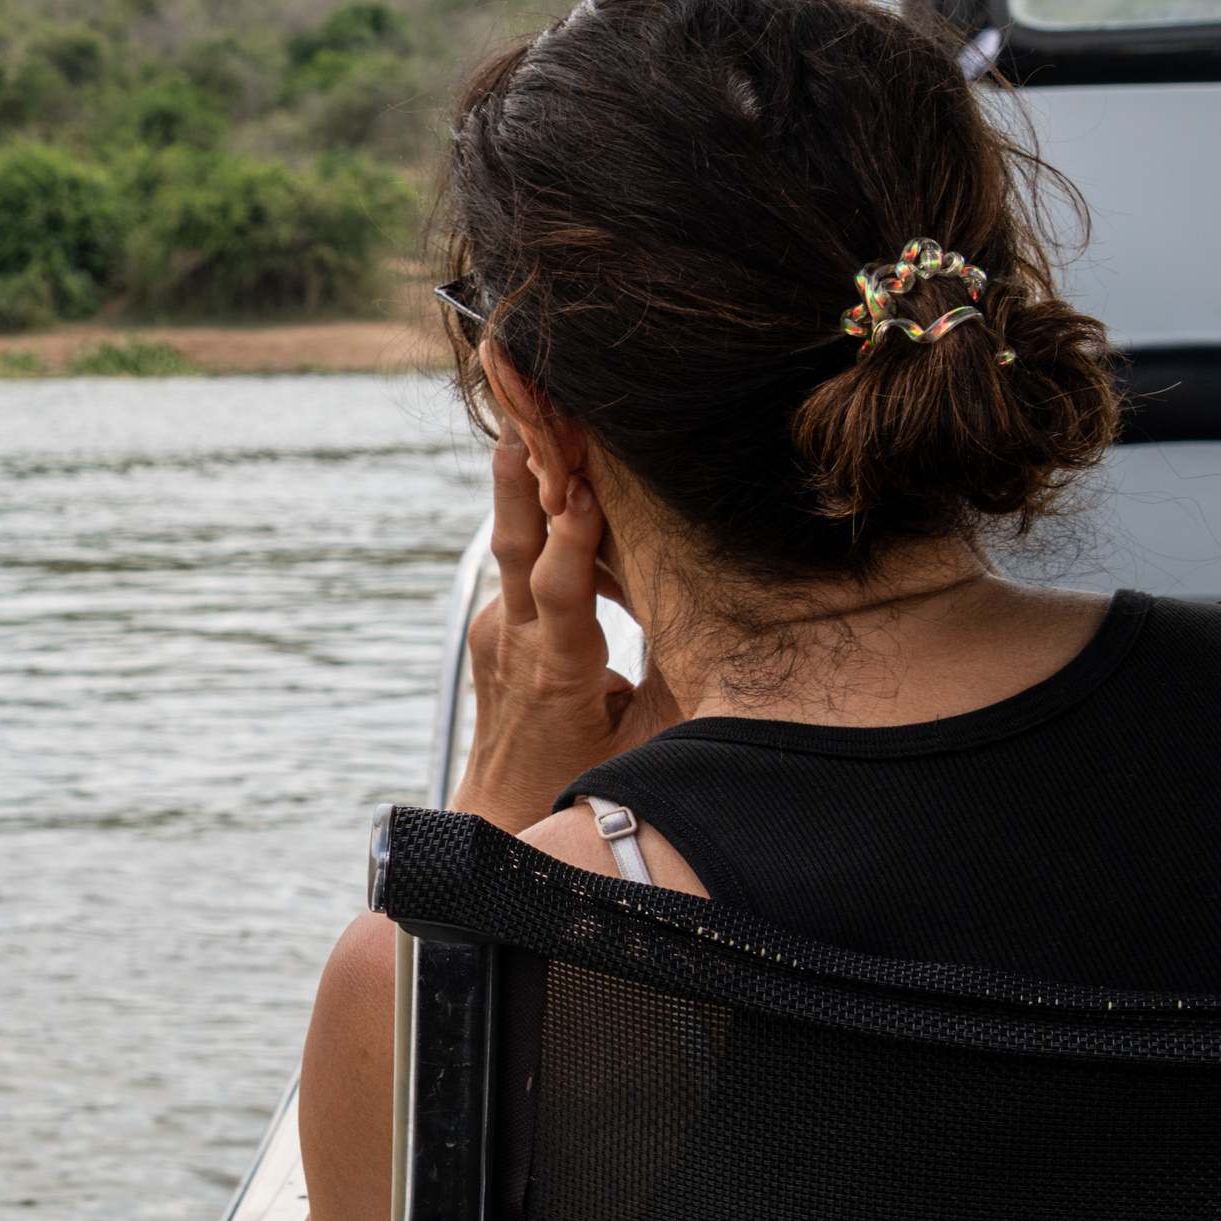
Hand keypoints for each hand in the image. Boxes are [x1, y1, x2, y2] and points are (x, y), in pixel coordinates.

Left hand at [456, 435, 678, 829]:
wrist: (501, 812)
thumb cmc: (583, 785)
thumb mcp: (645, 746)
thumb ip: (678, 680)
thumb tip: (725, 617)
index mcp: (555, 670)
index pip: (558, 589)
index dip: (570, 536)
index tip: (584, 484)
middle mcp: (514, 640)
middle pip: (515, 544)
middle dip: (522, 474)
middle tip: (529, 409)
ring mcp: (497, 629)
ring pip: (514, 543)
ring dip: (529, 481)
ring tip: (546, 413)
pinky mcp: (496, 624)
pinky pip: (523, 563)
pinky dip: (547, 522)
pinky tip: (571, 475)